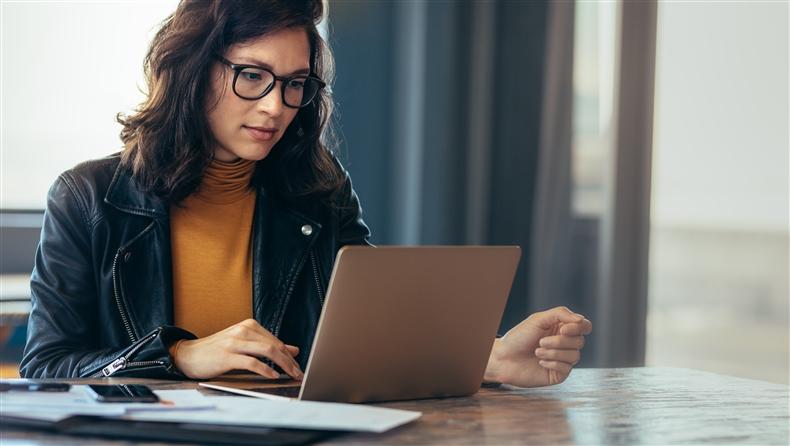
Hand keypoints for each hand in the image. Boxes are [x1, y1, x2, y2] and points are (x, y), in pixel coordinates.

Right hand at [170, 319, 302, 379]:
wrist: (188, 354)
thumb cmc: (217, 351)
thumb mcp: (244, 344)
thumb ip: (266, 345)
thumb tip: (293, 350)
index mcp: (249, 326)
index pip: (276, 340)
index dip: (289, 355)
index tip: (298, 366)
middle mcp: (243, 330)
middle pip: (274, 345)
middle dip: (290, 361)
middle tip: (299, 373)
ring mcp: (235, 342)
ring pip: (267, 351)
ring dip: (283, 365)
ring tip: (290, 375)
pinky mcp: (227, 356)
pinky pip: (252, 362)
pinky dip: (265, 370)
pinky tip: (273, 376)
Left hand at [484, 306, 591, 386]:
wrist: (504, 358)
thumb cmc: (519, 337)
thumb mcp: (538, 319)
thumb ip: (561, 314)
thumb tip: (581, 319)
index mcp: (562, 328)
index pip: (584, 326)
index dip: (578, 328)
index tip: (563, 329)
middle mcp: (565, 343)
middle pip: (580, 341)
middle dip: (559, 341)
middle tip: (540, 342)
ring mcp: (563, 359)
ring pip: (574, 355)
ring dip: (553, 353)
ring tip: (537, 352)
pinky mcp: (559, 373)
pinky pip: (567, 368)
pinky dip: (552, 363)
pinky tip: (540, 362)